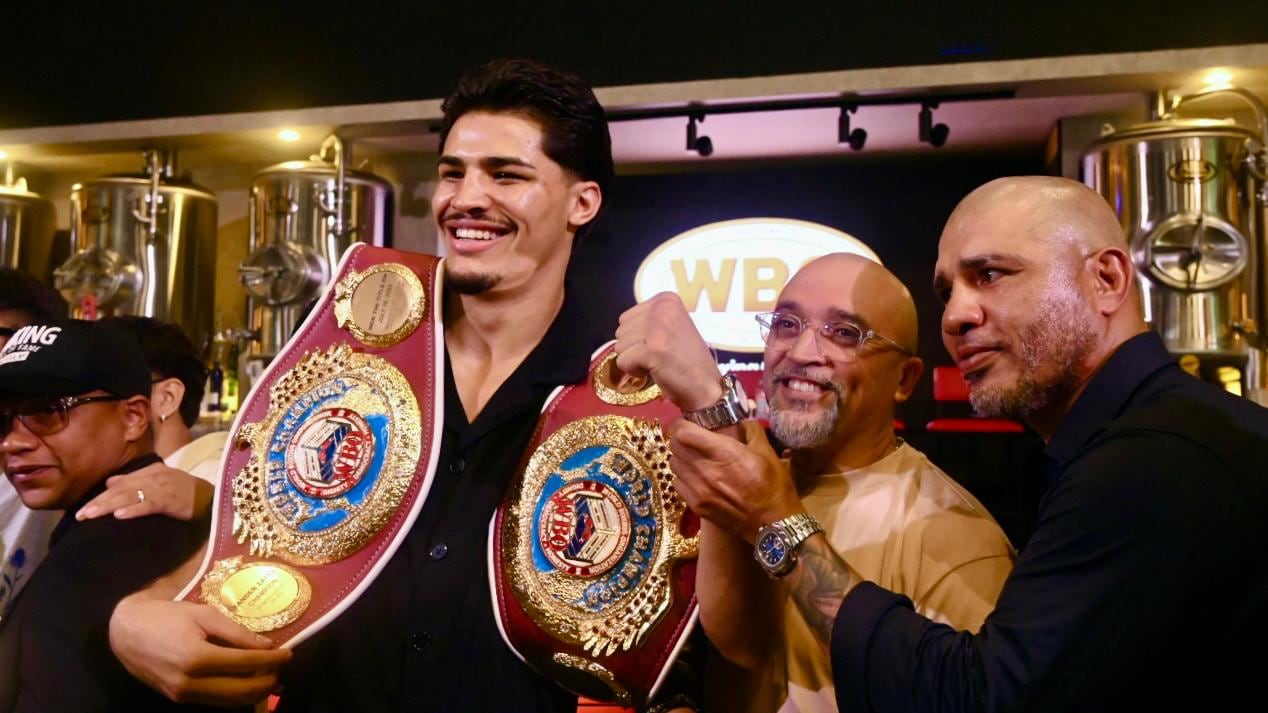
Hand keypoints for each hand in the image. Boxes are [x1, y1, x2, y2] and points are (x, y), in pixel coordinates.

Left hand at [75, 462, 212, 521]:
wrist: (214, 496)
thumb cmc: (186, 491)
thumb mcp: (159, 480)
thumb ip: (135, 480)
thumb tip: (108, 482)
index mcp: (150, 471)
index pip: (120, 485)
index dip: (100, 497)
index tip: (82, 509)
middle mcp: (153, 477)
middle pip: (121, 491)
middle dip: (98, 503)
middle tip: (80, 515)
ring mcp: (162, 488)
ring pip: (130, 497)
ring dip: (108, 507)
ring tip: (90, 516)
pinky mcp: (171, 500)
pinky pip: (148, 505)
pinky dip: (134, 510)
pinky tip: (119, 516)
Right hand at [110, 592, 291, 704]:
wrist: (126, 632)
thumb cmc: (166, 616)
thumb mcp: (204, 614)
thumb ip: (236, 632)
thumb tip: (266, 645)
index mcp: (197, 657)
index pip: (246, 664)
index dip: (272, 659)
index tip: (289, 652)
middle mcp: (189, 682)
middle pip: (241, 691)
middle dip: (268, 681)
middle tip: (282, 667)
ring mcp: (182, 695)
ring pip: (229, 702)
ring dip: (254, 692)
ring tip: (270, 676)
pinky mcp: (178, 699)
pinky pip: (214, 701)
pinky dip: (235, 695)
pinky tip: (247, 683)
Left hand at [614, 292, 721, 410]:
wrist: (706, 385)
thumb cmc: (685, 359)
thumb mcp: (670, 326)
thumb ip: (646, 321)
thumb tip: (620, 330)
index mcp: (666, 299)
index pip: (626, 318)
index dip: (637, 338)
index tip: (660, 345)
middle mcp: (662, 307)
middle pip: (621, 331)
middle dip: (634, 348)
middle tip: (660, 356)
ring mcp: (658, 327)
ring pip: (619, 347)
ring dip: (635, 360)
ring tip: (659, 362)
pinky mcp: (653, 348)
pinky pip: (623, 362)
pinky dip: (635, 371)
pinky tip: (656, 370)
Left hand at [669, 419, 802, 542]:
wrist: (772, 525)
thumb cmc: (773, 486)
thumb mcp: (767, 451)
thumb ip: (750, 430)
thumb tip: (739, 421)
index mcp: (723, 452)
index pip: (683, 432)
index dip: (682, 423)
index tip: (688, 422)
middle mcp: (705, 470)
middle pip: (675, 446)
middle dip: (680, 438)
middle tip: (691, 437)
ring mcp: (698, 490)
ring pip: (673, 464)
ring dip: (681, 457)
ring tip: (693, 457)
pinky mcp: (696, 506)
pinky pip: (677, 483)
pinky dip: (682, 476)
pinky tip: (695, 476)